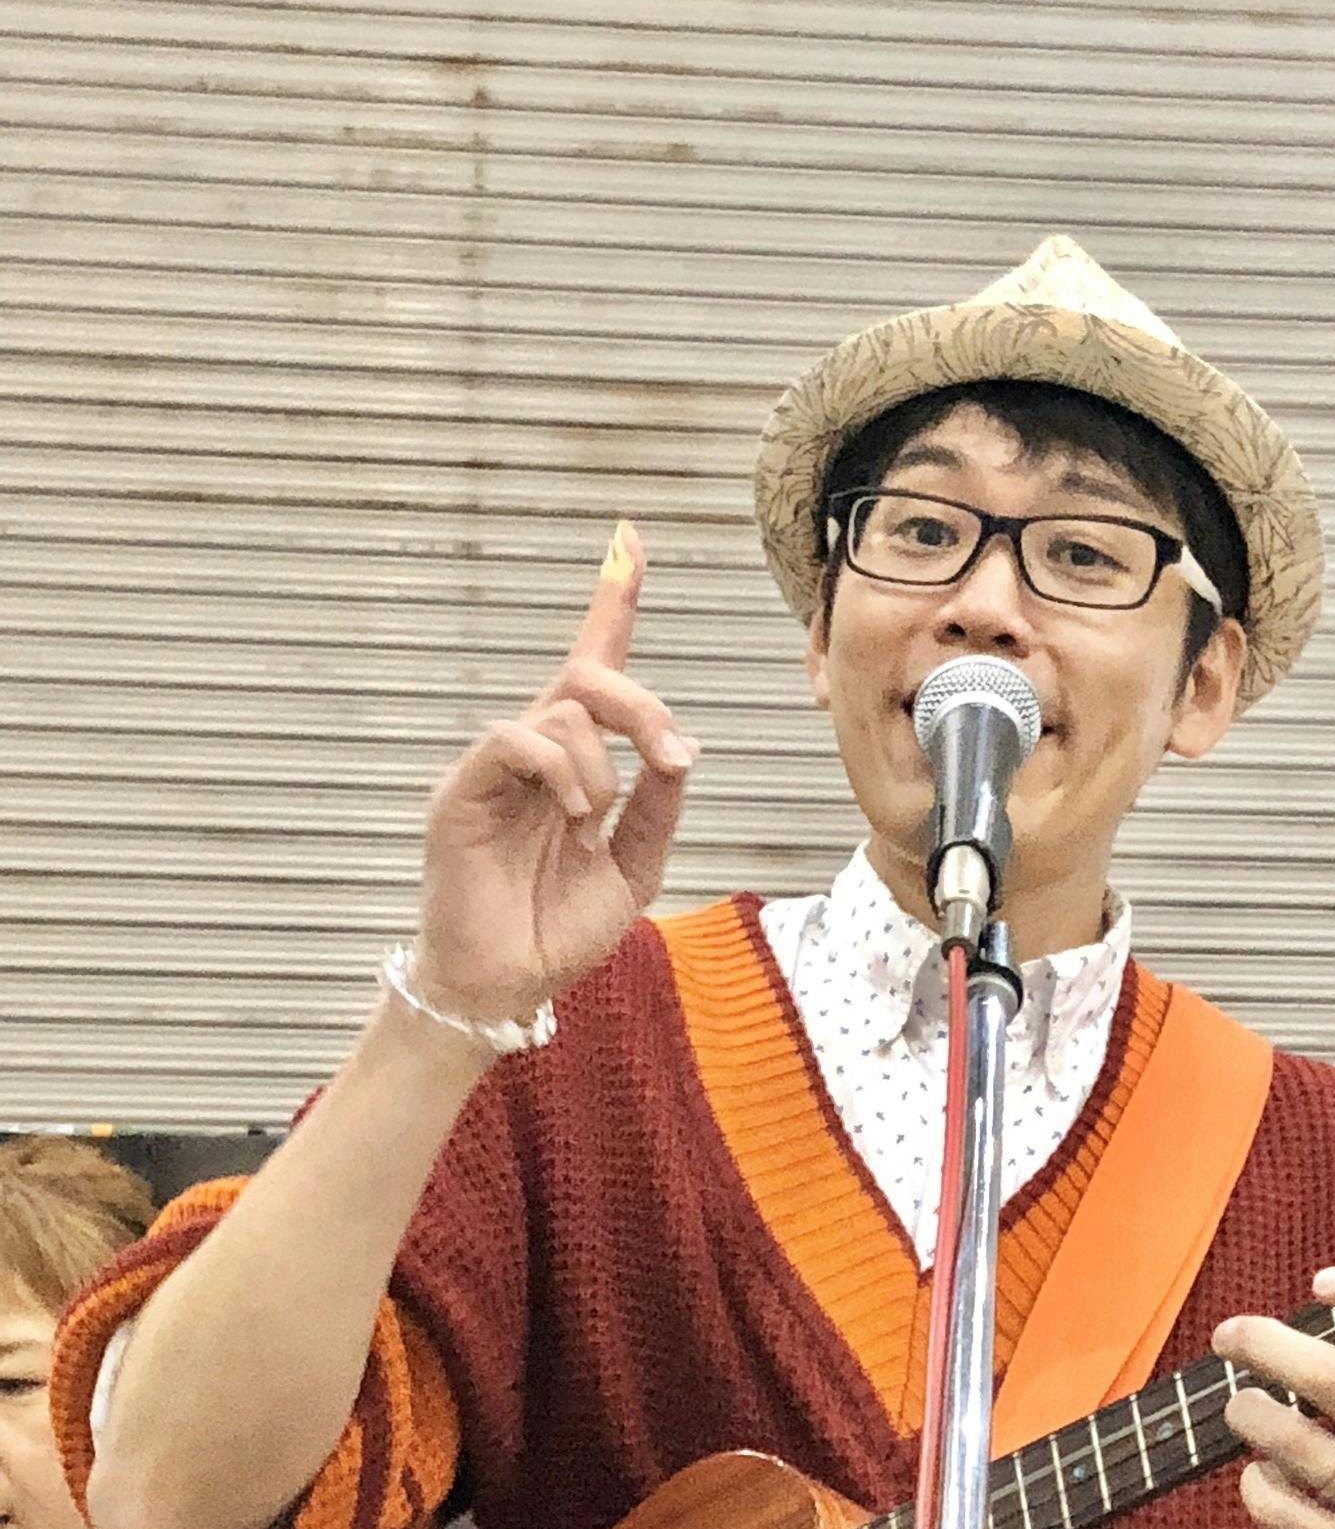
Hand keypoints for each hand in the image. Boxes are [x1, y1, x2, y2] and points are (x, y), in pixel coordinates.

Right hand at [411, 522, 697, 1025]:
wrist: (508, 986)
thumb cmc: (559, 930)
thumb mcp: (635, 867)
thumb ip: (658, 806)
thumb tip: (679, 750)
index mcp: (575, 765)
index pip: (592, 667)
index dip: (612, 604)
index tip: (629, 541)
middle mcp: (533, 754)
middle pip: (588, 677)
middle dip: (643, 705)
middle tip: (669, 756)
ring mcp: (494, 769)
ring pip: (562, 711)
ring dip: (602, 766)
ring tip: (595, 823)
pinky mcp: (460, 790)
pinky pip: (513, 740)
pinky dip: (559, 772)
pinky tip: (574, 816)